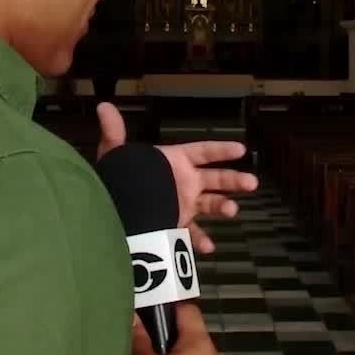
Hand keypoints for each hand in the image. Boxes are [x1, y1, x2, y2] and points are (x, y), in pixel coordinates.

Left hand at [96, 102, 257, 253]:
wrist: (114, 210)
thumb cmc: (119, 178)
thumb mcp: (116, 155)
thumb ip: (114, 132)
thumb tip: (103, 106)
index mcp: (176, 161)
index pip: (204, 152)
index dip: (221, 150)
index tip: (241, 149)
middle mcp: (186, 181)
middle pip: (217, 178)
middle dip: (234, 180)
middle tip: (251, 183)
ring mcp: (184, 204)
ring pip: (212, 204)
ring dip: (223, 206)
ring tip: (231, 210)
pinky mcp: (178, 224)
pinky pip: (193, 233)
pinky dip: (201, 240)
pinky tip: (208, 247)